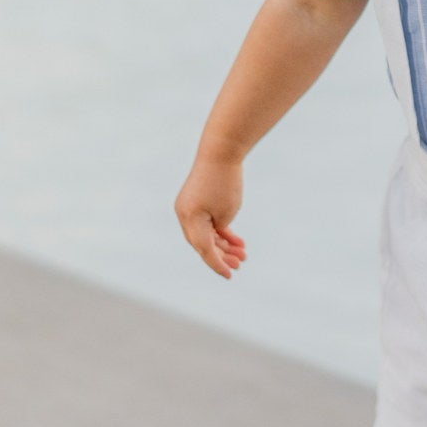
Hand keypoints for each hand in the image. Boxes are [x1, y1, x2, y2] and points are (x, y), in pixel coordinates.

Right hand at [174, 158, 247, 277]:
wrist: (220, 152)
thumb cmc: (225, 181)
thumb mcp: (227, 211)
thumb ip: (219, 229)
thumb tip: (215, 238)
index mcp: (190, 218)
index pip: (204, 249)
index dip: (217, 264)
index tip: (230, 275)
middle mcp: (184, 215)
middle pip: (203, 244)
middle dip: (222, 255)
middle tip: (240, 264)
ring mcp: (188, 208)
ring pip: (205, 234)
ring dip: (223, 245)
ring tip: (242, 254)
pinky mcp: (194, 203)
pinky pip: (206, 223)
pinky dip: (221, 231)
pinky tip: (237, 241)